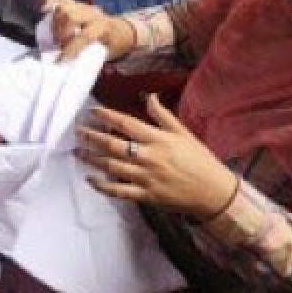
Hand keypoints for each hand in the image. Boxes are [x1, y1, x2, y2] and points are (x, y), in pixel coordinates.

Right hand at [42, 0, 138, 60]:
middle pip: (72, 16)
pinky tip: (45, 11)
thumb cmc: (111, 46)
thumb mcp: (106, 54)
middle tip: (57, 46)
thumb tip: (69, 68)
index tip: (61, 60)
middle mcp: (93, 13)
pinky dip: (50, 1)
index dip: (71, 48)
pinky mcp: (75, 2)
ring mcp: (83, 6)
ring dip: (54, 22)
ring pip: (64, 5)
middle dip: (61, 32)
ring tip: (53, 36)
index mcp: (103, 27)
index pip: (86, 35)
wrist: (121, 31)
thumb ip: (89, 57)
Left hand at [76, 96, 238, 220]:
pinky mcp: (146, 195)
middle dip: (93, 137)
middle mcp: (150, 157)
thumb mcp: (183, 133)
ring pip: (112, 167)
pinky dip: (103, 186)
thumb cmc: (199, 160)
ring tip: (79, 152)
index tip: (93, 111)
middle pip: (114, 145)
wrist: (213, 192)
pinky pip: (119, 191)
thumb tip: (149, 96)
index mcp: (159, 139)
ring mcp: (147, 178)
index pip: (127, 124)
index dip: (107, 116)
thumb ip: (162, 116)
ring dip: (93, 159)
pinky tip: (91, 179)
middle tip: (78, 132)